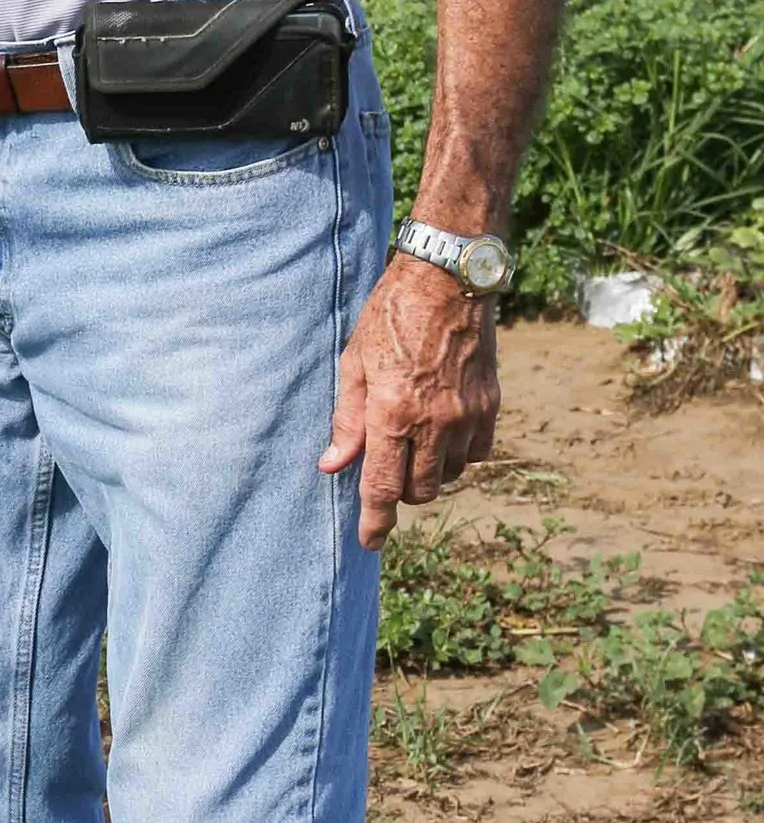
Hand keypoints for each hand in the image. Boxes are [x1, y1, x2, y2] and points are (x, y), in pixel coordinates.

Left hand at [320, 251, 500, 547]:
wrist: (447, 279)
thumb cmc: (390, 316)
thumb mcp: (354, 363)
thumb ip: (347, 420)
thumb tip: (332, 465)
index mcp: (392, 413)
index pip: (382, 487)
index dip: (375, 522)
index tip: (369, 542)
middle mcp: (434, 422)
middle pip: (420, 491)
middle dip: (401, 494)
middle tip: (387, 474)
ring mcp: (467, 415)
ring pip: (450, 475)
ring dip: (430, 472)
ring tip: (413, 444)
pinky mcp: (490, 405)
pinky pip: (477, 453)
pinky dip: (458, 455)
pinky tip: (442, 434)